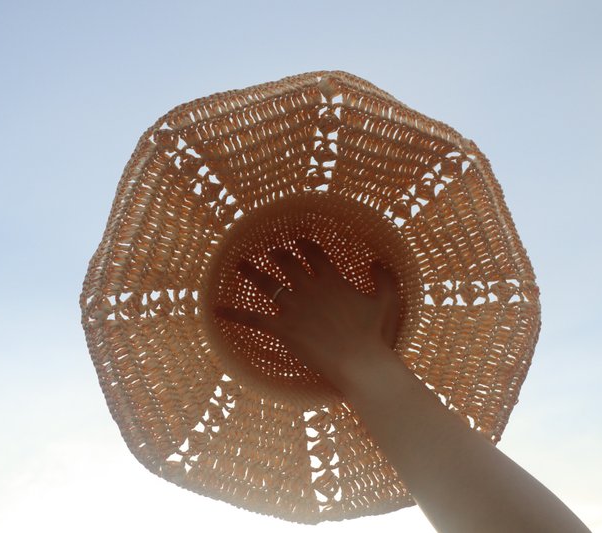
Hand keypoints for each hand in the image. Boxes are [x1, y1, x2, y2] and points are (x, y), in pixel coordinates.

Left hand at [214, 238, 400, 389]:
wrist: (358, 361)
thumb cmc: (373, 334)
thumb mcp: (386, 301)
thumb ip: (384, 278)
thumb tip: (377, 262)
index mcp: (331, 279)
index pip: (313, 253)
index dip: (304, 245)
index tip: (299, 241)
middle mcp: (308, 287)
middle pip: (286, 263)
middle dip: (277, 254)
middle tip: (270, 251)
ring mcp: (292, 307)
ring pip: (266, 283)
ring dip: (251, 271)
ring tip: (241, 264)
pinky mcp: (281, 328)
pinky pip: (251, 318)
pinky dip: (233, 313)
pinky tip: (215, 309)